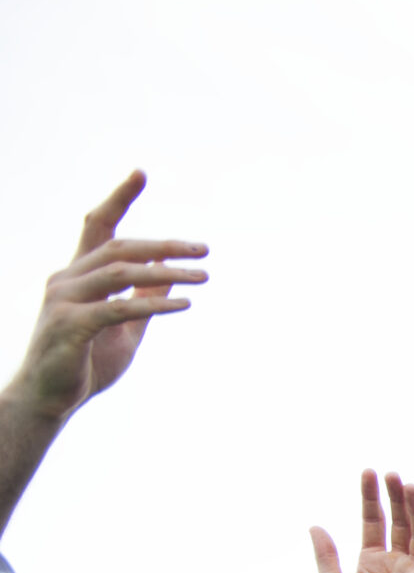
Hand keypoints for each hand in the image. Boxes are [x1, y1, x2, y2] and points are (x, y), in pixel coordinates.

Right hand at [7, 171, 205, 422]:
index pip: (97, 225)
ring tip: (203, 276)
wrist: (49, 400)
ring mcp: (64, 300)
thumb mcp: (124, 327)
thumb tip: (168, 272)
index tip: (142, 172)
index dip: (119, 198)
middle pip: (119, 247)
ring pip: (120, 273)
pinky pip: (118, 308)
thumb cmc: (85, 363)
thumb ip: (143, 298)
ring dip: (167, 273)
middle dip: (164, 245)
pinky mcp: (70, 326)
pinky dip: (154, 303)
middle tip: (204, 249)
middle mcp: (66, 279)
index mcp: (78, 274)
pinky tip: (185, 304)